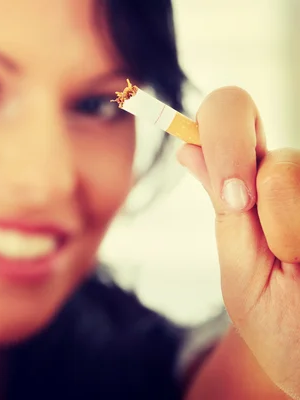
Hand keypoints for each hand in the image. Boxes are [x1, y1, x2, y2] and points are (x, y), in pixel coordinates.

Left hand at [178, 87, 299, 397]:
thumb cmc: (282, 325)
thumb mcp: (244, 271)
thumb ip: (225, 209)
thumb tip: (187, 147)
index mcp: (251, 188)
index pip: (228, 116)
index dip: (223, 137)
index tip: (234, 196)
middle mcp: (294, 181)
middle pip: (277, 159)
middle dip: (275, 210)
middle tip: (285, 256)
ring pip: (298, 176)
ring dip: (297, 235)